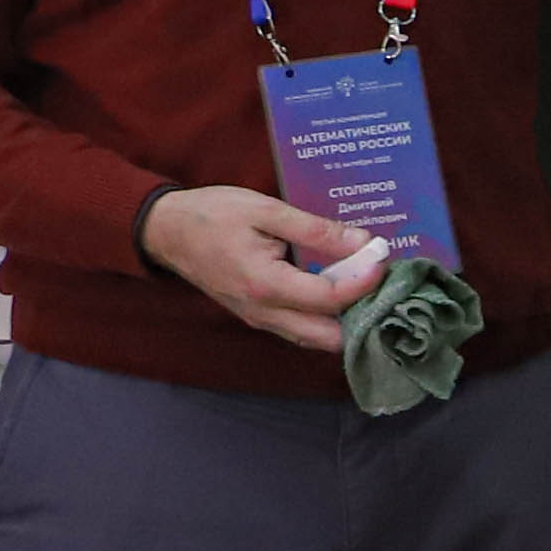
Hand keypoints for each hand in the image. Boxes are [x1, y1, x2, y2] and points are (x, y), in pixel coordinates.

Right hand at [138, 186, 365, 351]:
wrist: (166, 232)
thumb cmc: (212, 215)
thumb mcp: (265, 210)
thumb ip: (315, 229)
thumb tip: (363, 242)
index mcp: (266, 285)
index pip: (331, 297)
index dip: (365, 280)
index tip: (383, 256)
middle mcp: (265, 314)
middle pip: (331, 338)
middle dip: (363, 314)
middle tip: (383, 282)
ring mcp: (261, 321)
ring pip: (318, 340)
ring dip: (347, 321)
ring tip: (366, 288)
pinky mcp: (259, 318)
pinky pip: (303, 331)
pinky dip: (327, 320)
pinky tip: (339, 292)